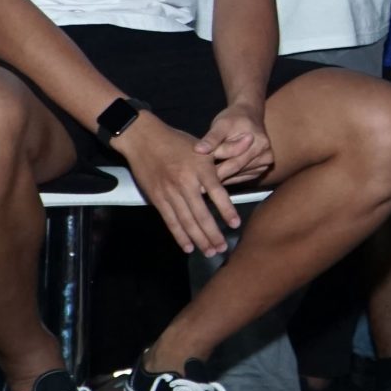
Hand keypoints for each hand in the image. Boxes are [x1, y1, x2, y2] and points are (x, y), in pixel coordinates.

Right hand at [116, 114, 238, 255]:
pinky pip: (170, 220)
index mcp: (200, 168)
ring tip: (209, 251)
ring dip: (198, 239)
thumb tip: (247, 146)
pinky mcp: (157, 199)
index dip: (226, 210)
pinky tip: (188, 247)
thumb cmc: (176, 141)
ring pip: (186, 221)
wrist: (144, 139)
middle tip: (222, 248)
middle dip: (212, 233)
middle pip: (201, 213)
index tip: (235, 225)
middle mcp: (186, 182)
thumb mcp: (202, 145)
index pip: (217, 192)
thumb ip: (224, 151)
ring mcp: (170, 193)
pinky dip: (179, 235)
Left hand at [196, 102, 273, 185]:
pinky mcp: (260, 169)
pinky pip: (241, 177)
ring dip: (222, 178)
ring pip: (238, 175)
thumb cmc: (234, 118)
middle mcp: (266, 155)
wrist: (249, 115)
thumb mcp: (221, 124)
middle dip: (217, 176)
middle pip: (236, 169)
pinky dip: (228, 177)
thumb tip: (198, 150)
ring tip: (205, 182)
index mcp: (259, 143)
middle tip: (199, 187)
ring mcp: (264, 164)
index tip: (198, 178)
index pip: (233, 161)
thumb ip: (211, 138)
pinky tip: (216, 177)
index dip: (214, 170)